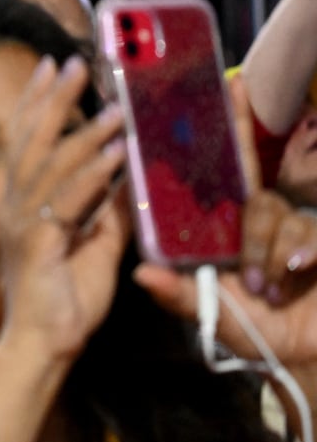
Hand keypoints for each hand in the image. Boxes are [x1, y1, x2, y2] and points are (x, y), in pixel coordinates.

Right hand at [0, 54, 129, 361]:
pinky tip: (116, 152)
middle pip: (31, 141)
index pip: (28, 143)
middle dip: (52, 99)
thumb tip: (126, 180)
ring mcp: (22, 222)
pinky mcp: (37, 242)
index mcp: (21, 204)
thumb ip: (105, 213)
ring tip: (112, 105)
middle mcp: (14, 206)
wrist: (41, 346)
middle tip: (70, 62)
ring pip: (52, 164)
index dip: (39, 104)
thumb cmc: (64, 303)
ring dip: (84, 132)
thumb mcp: (94, 247)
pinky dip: (93, 174)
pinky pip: (68, 200)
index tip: (52, 68)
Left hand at [135, 75, 316, 365]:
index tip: (229, 84)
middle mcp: (264, 219)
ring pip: (279, 217)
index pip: (227, 168)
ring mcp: (298, 229)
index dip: (230, 126)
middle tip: (248, 273)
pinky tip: (294, 271)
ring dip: (268, 256)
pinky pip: (310, 233)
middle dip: (251, 230)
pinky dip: (301, 253)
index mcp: (230, 224)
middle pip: (254, 196)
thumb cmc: (255, 330)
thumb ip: (180, 294)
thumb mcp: (213, 312)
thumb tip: (141, 271)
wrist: (304, 357)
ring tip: (265, 289)